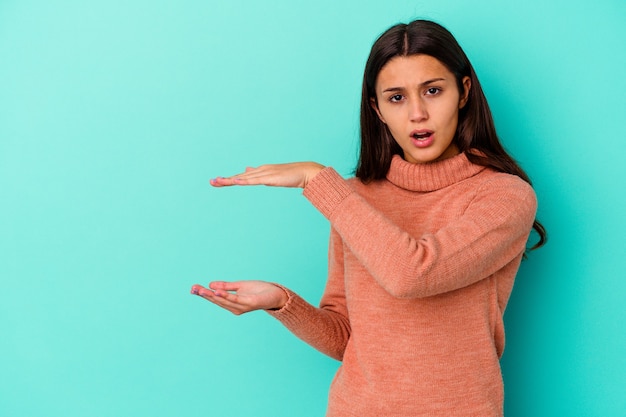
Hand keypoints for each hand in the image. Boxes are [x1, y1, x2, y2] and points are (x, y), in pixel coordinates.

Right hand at [190, 280, 288, 314]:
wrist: (277, 294)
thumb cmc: (260, 291)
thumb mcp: (240, 286)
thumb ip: (226, 287)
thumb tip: (211, 285)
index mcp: (233, 303)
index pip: (216, 298)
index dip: (204, 293)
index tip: (193, 288)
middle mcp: (236, 308)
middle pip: (217, 300)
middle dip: (204, 294)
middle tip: (193, 288)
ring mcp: (242, 306)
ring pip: (224, 300)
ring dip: (212, 295)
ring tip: (202, 290)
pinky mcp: (249, 303)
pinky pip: (235, 299)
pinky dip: (225, 296)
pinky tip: (216, 291)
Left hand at [210, 162, 324, 188]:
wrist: (305, 172)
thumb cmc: (292, 175)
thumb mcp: (273, 177)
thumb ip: (261, 176)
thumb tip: (249, 170)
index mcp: (261, 171)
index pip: (242, 176)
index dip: (229, 179)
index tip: (217, 181)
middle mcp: (260, 170)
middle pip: (239, 176)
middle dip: (225, 180)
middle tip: (211, 182)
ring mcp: (264, 173)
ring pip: (244, 178)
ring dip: (230, 180)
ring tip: (218, 182)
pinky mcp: (269, 178)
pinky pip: (254, 180)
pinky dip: (243, 180)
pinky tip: (235, 181)